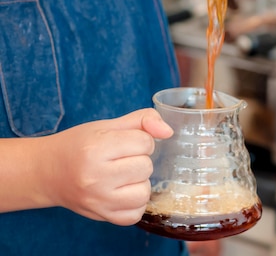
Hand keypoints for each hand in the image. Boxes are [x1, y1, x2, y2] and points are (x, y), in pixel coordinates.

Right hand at [42, 109, 172, 225]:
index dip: (140, 140)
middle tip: (120, 160)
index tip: (123, 143)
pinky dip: (135, 203)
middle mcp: (96, 176)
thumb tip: (168, 132)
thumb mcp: (108, 125)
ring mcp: (98, 200)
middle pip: (146, 166)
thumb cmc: (80, 145)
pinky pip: (136, 213)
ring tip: (123, 176)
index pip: (145, 142)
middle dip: (139, 160)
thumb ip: (143, 120)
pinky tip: (122, 192)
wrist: (47, 172)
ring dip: (139, 182)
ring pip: (145, 191)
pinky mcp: (102, 216)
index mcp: (96, 148)